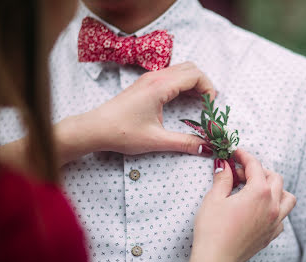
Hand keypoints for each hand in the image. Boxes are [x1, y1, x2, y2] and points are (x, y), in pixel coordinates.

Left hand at [84, 62, 215, 154]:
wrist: (95, 128)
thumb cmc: (121, 132)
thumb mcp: (156, 140)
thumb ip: (184, 143)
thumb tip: (206, 147)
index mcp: (160, 86)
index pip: (195, 75)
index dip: (209, 89)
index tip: (210, 107)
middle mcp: (155, 77)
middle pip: (190, 68)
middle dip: (204, 84)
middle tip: (207, 104)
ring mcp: (149, 78)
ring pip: (180, 70)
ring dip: (193, 83)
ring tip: (199, 103)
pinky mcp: (145, 84)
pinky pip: (170, 76)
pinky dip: (182, 84)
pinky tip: (183, 101)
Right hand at [179, 149, 295, 261]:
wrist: (215, 260)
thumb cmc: (212, 229)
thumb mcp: (214, 198)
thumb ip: (222, 178)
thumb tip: (224, 165)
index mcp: (260, 193)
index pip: (256, 166)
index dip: (244, 156)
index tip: (235, 153)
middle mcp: (273, 206)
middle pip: (275, 178)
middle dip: (259, 171)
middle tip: (239, 173)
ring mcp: (275, 222)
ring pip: (287, 198)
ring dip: (275, 189)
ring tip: (257, 190)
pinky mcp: (271, 235)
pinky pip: (282, 217)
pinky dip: (275, 209)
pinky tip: (259, 211)